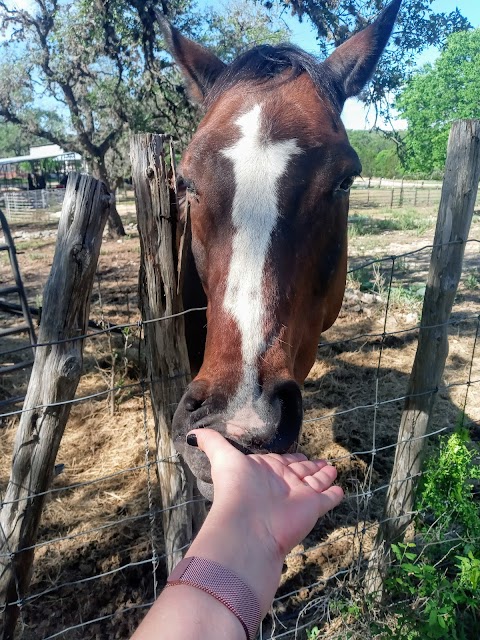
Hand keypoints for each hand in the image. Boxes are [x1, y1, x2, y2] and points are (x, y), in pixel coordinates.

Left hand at [188, 429, 343, 559]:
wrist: (249, 526)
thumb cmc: (235, 489)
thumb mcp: (223, 458)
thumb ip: (212, 442)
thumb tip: (191, 433)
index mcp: (265, 470)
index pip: (283, 461)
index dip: (292, 458)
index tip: (300, 453)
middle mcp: (283, 483)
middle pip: (301, 470)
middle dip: (311, 466)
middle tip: (323, 462)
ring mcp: (299, 496)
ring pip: (316, 482)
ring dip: (324, 475)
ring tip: (333, 469)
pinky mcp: (313, 507)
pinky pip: (328, 499)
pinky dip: (334, 494)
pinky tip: (339, 489)